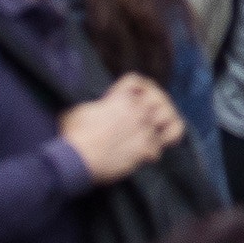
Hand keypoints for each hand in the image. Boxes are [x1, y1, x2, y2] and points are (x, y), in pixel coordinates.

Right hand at [58, 75, 183, 181]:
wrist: (76, 161)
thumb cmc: (74, 136)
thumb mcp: (80, 111)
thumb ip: (95, 107)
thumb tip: (95, 110)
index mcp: (120, 98)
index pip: (135, 81)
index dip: (137, 87)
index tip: (135, 96)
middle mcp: (136, 110)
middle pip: (160, 99)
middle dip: (159, 106)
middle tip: (154, 117)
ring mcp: (143, 129)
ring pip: (170, 121)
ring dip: (165, 127)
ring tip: (159, 134)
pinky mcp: (144, 149)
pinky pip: (160, 148)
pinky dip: (154, 153)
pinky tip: (147, 156)